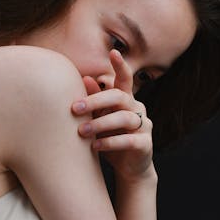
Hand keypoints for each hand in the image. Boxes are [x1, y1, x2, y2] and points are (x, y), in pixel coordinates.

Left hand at [71, 49, 153, 181]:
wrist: (129, 168)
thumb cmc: (110, 138)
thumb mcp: (100, 119)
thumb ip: (95, 101)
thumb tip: (85, 78)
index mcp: (126, 100)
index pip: (125, 79)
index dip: (120, 65)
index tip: (113, 51)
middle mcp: (137, 109)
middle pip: (119, 97)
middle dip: (96, 101)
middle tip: (75, 108)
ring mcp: (143, 126)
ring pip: (124, 118)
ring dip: (100, 124)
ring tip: (81, 132)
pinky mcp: (145, 144)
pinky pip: (129, 140)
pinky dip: (111, 142)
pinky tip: (95, 146)